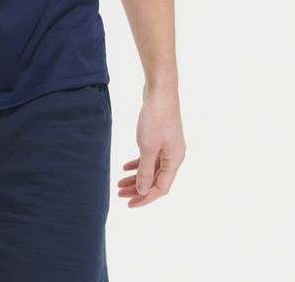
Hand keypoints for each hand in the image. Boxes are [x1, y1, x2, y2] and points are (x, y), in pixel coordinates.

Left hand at [117, 83, 185, 207]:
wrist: (159, 91)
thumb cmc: (155, 118)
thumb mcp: (148, 147)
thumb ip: (145, 170)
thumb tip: (143, 190)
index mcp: (174, 160)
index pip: (161, 187)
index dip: (146, 197)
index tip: (130, 204)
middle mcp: (173, 155)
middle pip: (155, 179)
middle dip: (138, 188)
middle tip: (120, 195)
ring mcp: (167, 146)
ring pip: (151, 168)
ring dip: (136, 176)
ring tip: (119, 183)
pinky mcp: (160, 137)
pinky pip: (149, 156)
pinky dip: (138, 163)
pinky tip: (125, 167)